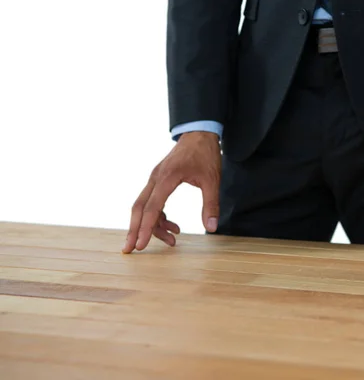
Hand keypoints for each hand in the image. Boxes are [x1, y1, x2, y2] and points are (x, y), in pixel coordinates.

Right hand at [123, 132, 221, 252]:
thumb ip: (211, 204)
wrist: (199, 134)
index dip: (146, 228)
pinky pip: (153, 202)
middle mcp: (155, 178)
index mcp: (166, 178)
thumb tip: (211, 228)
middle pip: (139, 208)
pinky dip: (159, 217)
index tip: (140, 245)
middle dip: (134, 230)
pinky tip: (173, 227)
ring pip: (146, 207)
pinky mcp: (159, 180)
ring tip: (173, 241)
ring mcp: (155, 179)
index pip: (153, 208)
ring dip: (154, 226)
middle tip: (130, 250)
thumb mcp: (212, 180)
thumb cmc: (205, 154)